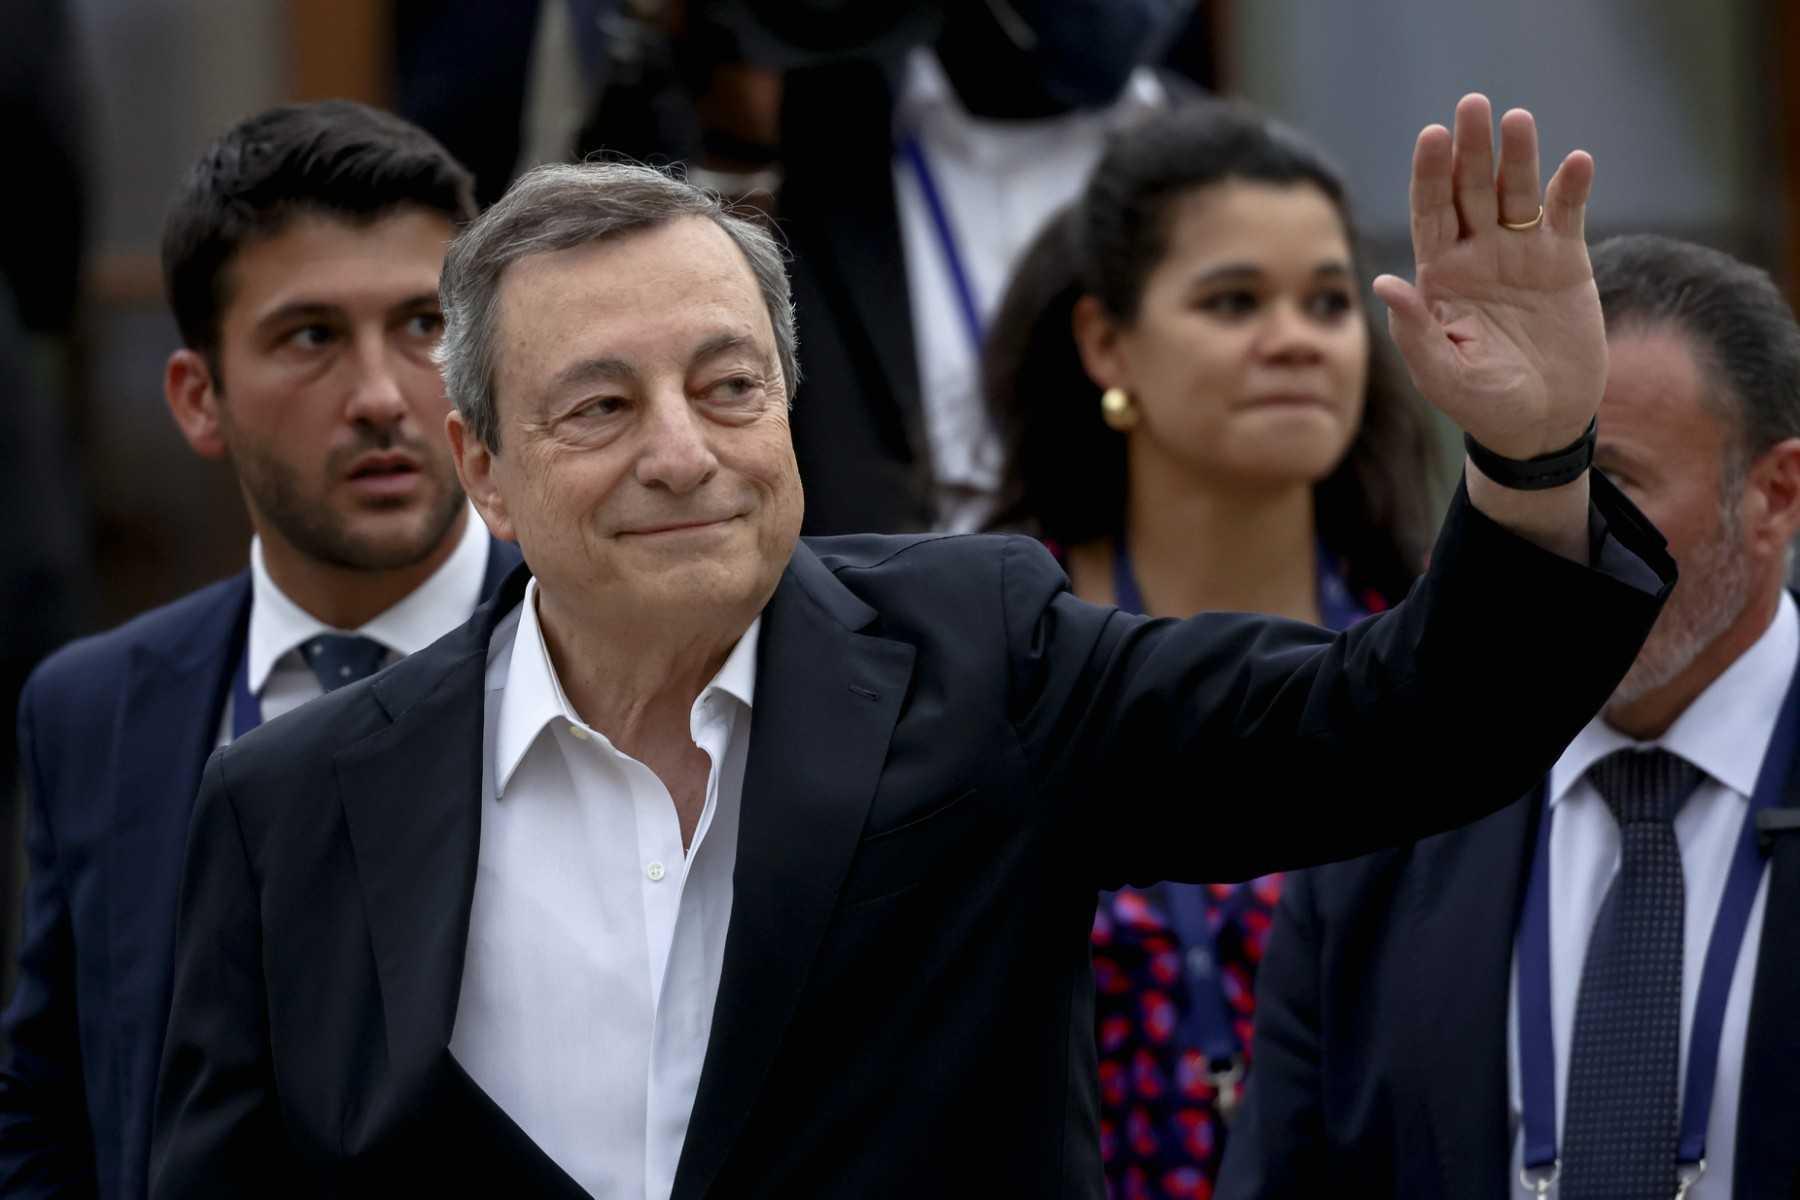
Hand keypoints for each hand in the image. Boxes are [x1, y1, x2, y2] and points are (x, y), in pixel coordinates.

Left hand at [1373, 94, 1604, 459]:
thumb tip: (1383, 283)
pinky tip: (1576, 162)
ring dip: (1519, 157)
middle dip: (1471, 148)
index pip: (1430, 213)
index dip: (1430, 174)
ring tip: (1517, 120)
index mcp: (1439, 275)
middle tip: (1473, 104)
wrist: (1540, 423)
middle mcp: (1477, 254)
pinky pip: (1566, 216)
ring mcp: (1521, 254)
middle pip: (1472, 189)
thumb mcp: (1441, 374)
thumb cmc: (1482, 404)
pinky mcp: (1566, 262)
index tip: (1431, 135)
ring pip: (1517, 193)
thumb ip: (1414, 331)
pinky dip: (1572, 189)